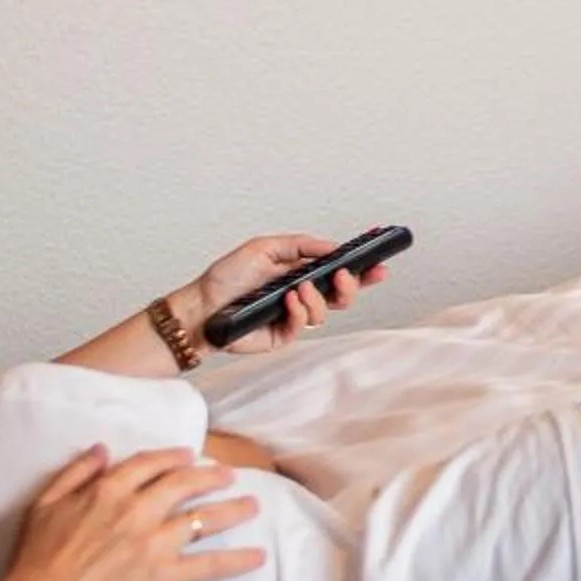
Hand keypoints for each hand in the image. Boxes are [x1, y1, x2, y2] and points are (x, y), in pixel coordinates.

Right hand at [0, 447, 261, 580]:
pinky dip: (237, 561)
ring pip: (204, 519)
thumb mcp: (44, 504)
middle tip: (229, 474)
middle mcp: (138, 510)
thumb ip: (75, 473)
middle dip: (211, 476)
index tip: (188, 456)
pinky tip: (258, 557)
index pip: (150, 464)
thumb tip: (101, 448)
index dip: (172, 458)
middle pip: (185, 484)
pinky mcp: (165, 576)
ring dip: (233, 510)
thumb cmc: (35, 559)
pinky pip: (209, 565)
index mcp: (108, 490)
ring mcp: (155, 543)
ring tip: (253, 506)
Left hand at [175, 233, 392, 358]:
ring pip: (326, 312)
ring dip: (317, 297)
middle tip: (346, 275)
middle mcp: (301, 296)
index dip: (361, 268)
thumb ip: (300, 245)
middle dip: (352, 285)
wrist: (201, 307)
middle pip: (342, 295)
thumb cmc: (226, 278)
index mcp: (300, 273)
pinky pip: (303, 325)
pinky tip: (288, 300)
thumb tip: (331, 246)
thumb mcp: (263, 247)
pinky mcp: (284, 335)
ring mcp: (294, 316)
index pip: (338, 271)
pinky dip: (299, 310)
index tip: (378, 260)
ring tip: (299, 288)